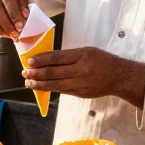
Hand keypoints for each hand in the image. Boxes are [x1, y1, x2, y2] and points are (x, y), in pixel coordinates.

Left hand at [23, 47, 144, 107]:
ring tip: (29, 83)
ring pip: (55, 84)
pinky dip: (50, 89)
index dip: (41, 60)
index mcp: (82, 55)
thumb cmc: (102, 60)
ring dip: (40, 84)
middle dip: (36, 73)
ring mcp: (81, 83)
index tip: (30, 61)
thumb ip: (69, 56)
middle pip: (53, 72)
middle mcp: (81, 70)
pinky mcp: (81, 93)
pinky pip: (62, 90)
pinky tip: (41, 88)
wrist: (119, 76)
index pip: (56, 58)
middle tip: (25, 73)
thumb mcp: (87, 51)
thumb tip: (47, 59)